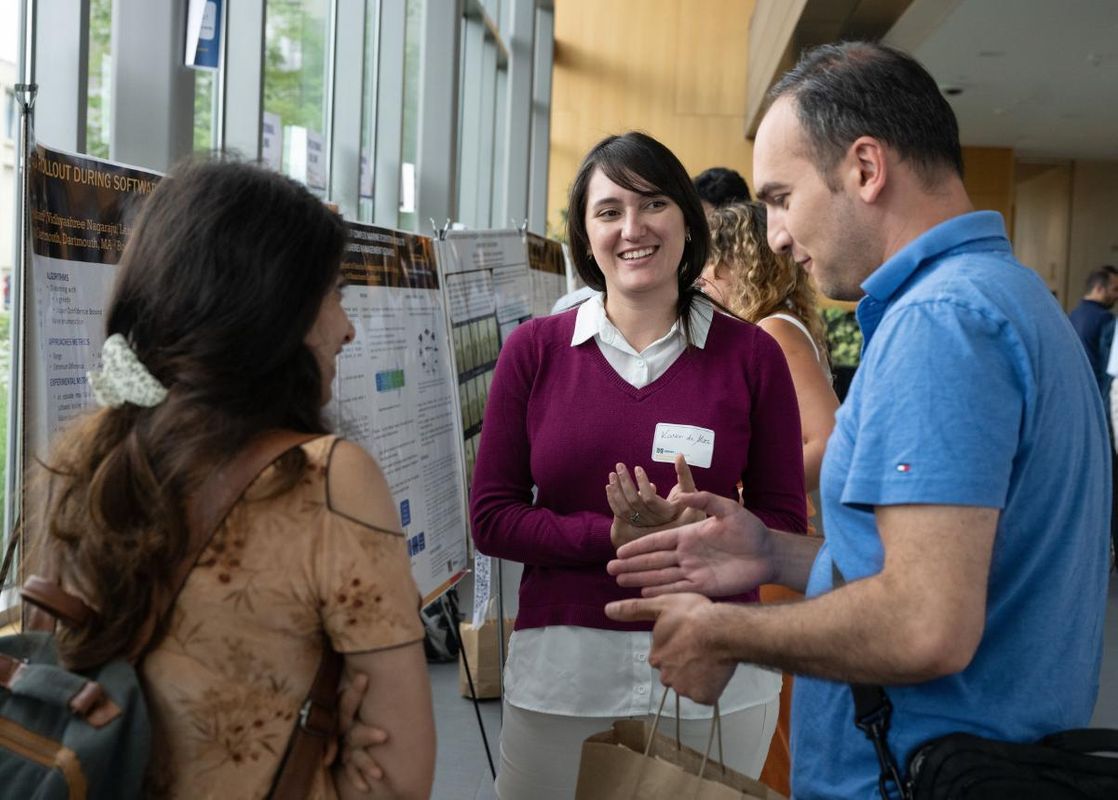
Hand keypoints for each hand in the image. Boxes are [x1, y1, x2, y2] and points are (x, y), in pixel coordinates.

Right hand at [329, 672, 387, 790]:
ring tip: (379, 773)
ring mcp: (342, 749)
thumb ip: (357, 688)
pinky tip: (366, 787)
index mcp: (344, 715)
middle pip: (351, 733)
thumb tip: (372, 655)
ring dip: (365, 764)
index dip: (354, 691)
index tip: (364, 677)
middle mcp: (342, 732)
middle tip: (384, 736)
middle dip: (366, 735)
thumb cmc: (350, 714)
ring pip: (352, 756)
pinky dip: (357, 780)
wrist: (334, 744)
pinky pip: (349, 773)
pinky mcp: (344, 764)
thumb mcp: (353, 703)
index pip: (346, 704)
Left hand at [604, 593, 734, 705]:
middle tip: (700, 650)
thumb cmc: (692, 615)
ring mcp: (684, 689)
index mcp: (656, 657)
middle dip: (685, 665)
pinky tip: (716, 671)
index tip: (687, 640)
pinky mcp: (703, 697)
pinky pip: (706, 695)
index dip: (676, 648)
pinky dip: (711, 686)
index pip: (662, 657)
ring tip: (710, 659)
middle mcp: (666, 677)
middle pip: (674, 674)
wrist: (722, 631)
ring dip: (698, 676)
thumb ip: (634, 610)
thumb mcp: (661, 604)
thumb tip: (607, 610)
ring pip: (690, 685)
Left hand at [606, 456, 704, 547]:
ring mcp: (643, 525)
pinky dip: (613, 500)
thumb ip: (684, 474)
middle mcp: (654, 521)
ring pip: (625, 509)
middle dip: (625, 482)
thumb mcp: (690, 490)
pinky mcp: (636, 526)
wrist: (685, 526)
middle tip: (620, 465)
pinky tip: (609, 487)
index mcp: (667, 512)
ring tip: (613, 474)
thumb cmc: (690, 505)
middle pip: (634, 502)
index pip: (649, 499)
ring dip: (616, 490)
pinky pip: (620, 514)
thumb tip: (678, 455)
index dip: (642, 483)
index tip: (638, 467)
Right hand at [607, 490, 774, 596]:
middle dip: (632, 564)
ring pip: (661, 576)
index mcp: (689, 535)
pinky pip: (678, 589)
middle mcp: (687, 554)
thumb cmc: (750, 528)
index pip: (658, 541)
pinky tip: (644, 593)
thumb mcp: (728, 508)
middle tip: (610, 568)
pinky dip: (661, 592)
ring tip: (620, 581)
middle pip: (653, 560)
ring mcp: (694, 571)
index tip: (620, 550)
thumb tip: (681, 495)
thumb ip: (705, 500)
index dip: (639, 546)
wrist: (769, 552)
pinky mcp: (704, 586)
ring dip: (640, 579)